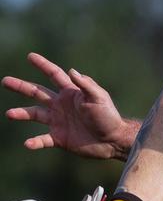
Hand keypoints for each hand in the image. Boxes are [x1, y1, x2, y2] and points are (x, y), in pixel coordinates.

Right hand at [3, 53, 127, 159]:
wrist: (113, 141)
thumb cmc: (109, 117)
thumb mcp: (99, 98)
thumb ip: (86, 85)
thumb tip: (71, 70)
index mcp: (71, 93)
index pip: (54, 75)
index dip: (43, 65)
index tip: (30, 56)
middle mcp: (61, 105)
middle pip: (37, 93)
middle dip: (22, 86)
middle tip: (5, 81)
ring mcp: (59, 122)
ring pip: (35, 115)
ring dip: (22, 113)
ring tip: (10, 114)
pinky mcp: (60, 138)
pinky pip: (43, 139)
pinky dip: (35, 142)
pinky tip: (28, 144)